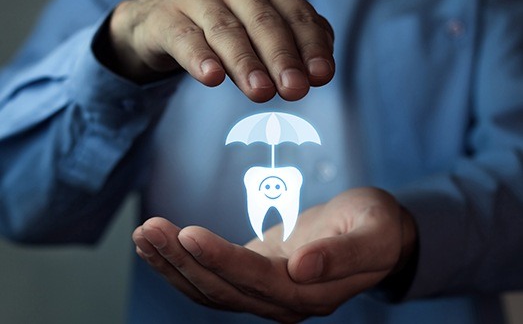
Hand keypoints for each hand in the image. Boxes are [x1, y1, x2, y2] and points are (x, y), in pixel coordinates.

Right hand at [107, 0, 334, 101]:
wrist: (164, 19)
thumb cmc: (227, 27)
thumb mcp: (264, 32)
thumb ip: (297, 44)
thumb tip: (320, 71)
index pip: (298, 17)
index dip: (312, 47)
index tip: (321, 76)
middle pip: (264, 23)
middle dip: (282, 58)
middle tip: (294, 89)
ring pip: (227, 31)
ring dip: (246, 63)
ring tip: (260, 91)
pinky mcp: (167, 17)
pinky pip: (186, 38)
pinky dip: (200, 58)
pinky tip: (211, 77)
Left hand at [132, 188, 416, 321]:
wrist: (375, 234)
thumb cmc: (377, 227)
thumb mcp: (373, 233)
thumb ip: (342, 255)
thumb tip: (304, 268)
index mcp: (310, 295)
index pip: (256, 281)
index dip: (220, 261)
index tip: (188, 234)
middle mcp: (282, 303)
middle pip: (222, 289)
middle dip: (182, 260)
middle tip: (149, 228)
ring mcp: (265, 294)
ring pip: (209, 289)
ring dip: (173, 264)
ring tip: (143, 234)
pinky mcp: (254, 277)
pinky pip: (212, 277)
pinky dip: (182, 264)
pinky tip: (158, 246)